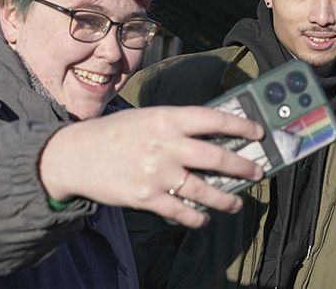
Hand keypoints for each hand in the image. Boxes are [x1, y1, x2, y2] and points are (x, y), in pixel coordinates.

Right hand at [37, 106, 264, 227]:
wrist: (75, 155)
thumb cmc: (115, 133)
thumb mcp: (148, 117)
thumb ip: (178, 125)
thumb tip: (214, 136)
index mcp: (167, 118)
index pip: (214, 119)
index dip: (242, 126)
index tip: (259, 132)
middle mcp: (166, 144)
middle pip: (217, 157)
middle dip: (244, 166)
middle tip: (257, 171)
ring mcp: (158, 173)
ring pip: (205, 190)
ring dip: (226, 198)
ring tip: (237, 202)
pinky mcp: (147, 197)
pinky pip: (182, 212)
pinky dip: (197, 218)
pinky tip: (205, 218)